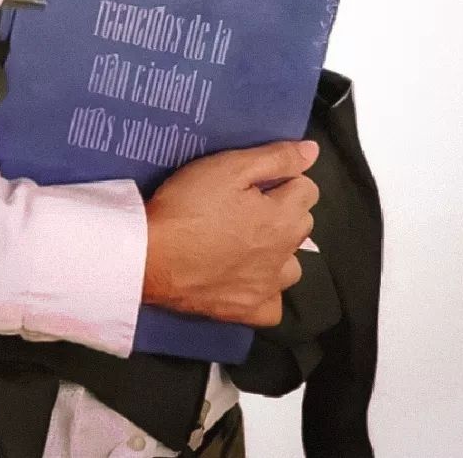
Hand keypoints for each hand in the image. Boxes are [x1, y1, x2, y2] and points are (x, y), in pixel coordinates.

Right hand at [142, 140, 318, 326]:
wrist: (150, 255)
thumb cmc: (188, 205)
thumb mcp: (228, 167)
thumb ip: (275, 158)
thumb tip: (312, 151)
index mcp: (284, 218)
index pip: (307, 189)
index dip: (281, 177)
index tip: (253, 180)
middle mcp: (285, 255)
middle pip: (301, 224)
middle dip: (282, 210)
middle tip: (244, 203)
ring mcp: (268, 288)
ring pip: (292, 264)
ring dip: (278, 250)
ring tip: (246, 239)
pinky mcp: (247, 311)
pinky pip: (274, 304)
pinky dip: (266, 290)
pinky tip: (247, 277)